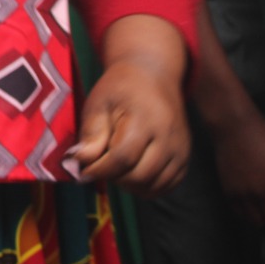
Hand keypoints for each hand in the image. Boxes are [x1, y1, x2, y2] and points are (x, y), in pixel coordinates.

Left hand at [75, 14, 189, 195]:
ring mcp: (181, 150)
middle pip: (138, 176)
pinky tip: (131, 171)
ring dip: (128, 185)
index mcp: (146, 119)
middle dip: (112, 177)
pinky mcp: (184, 159)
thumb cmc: (120, 89)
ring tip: (114, 166)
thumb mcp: (99, 103)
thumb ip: (91, 134)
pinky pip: (165, 187)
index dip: (99, 169)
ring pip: (152, 187)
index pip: (122, 158)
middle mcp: (169, 137)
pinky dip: (145, 187)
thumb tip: (79, 163)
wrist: (153, 76)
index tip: (83, 170)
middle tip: (99, 165)